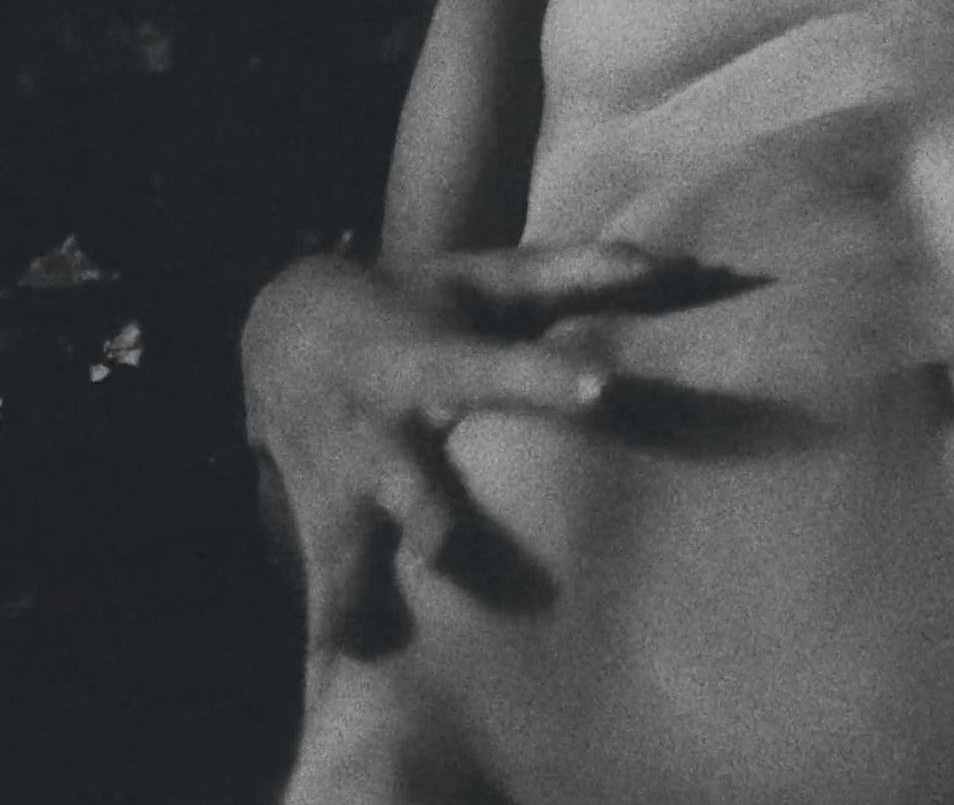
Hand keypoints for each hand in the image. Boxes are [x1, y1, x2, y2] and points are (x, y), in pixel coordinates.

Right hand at [242, 244, 759, 649]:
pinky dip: (334, 643)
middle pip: (410, 484)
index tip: (604, 392)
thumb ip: (579, 275)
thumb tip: (672, 261)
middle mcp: (383, 433)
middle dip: (430, 518)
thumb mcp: (487, 281)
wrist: (281, 330)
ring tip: (369, 660)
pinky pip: (325, 599)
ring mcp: (344, 492)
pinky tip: (345, 692)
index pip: (497, 369)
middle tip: (447, 549)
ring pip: (350, 554)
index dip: (548, 381)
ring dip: (361, 600)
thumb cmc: (420, 307)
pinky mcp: (320, 534)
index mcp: (430, 362)